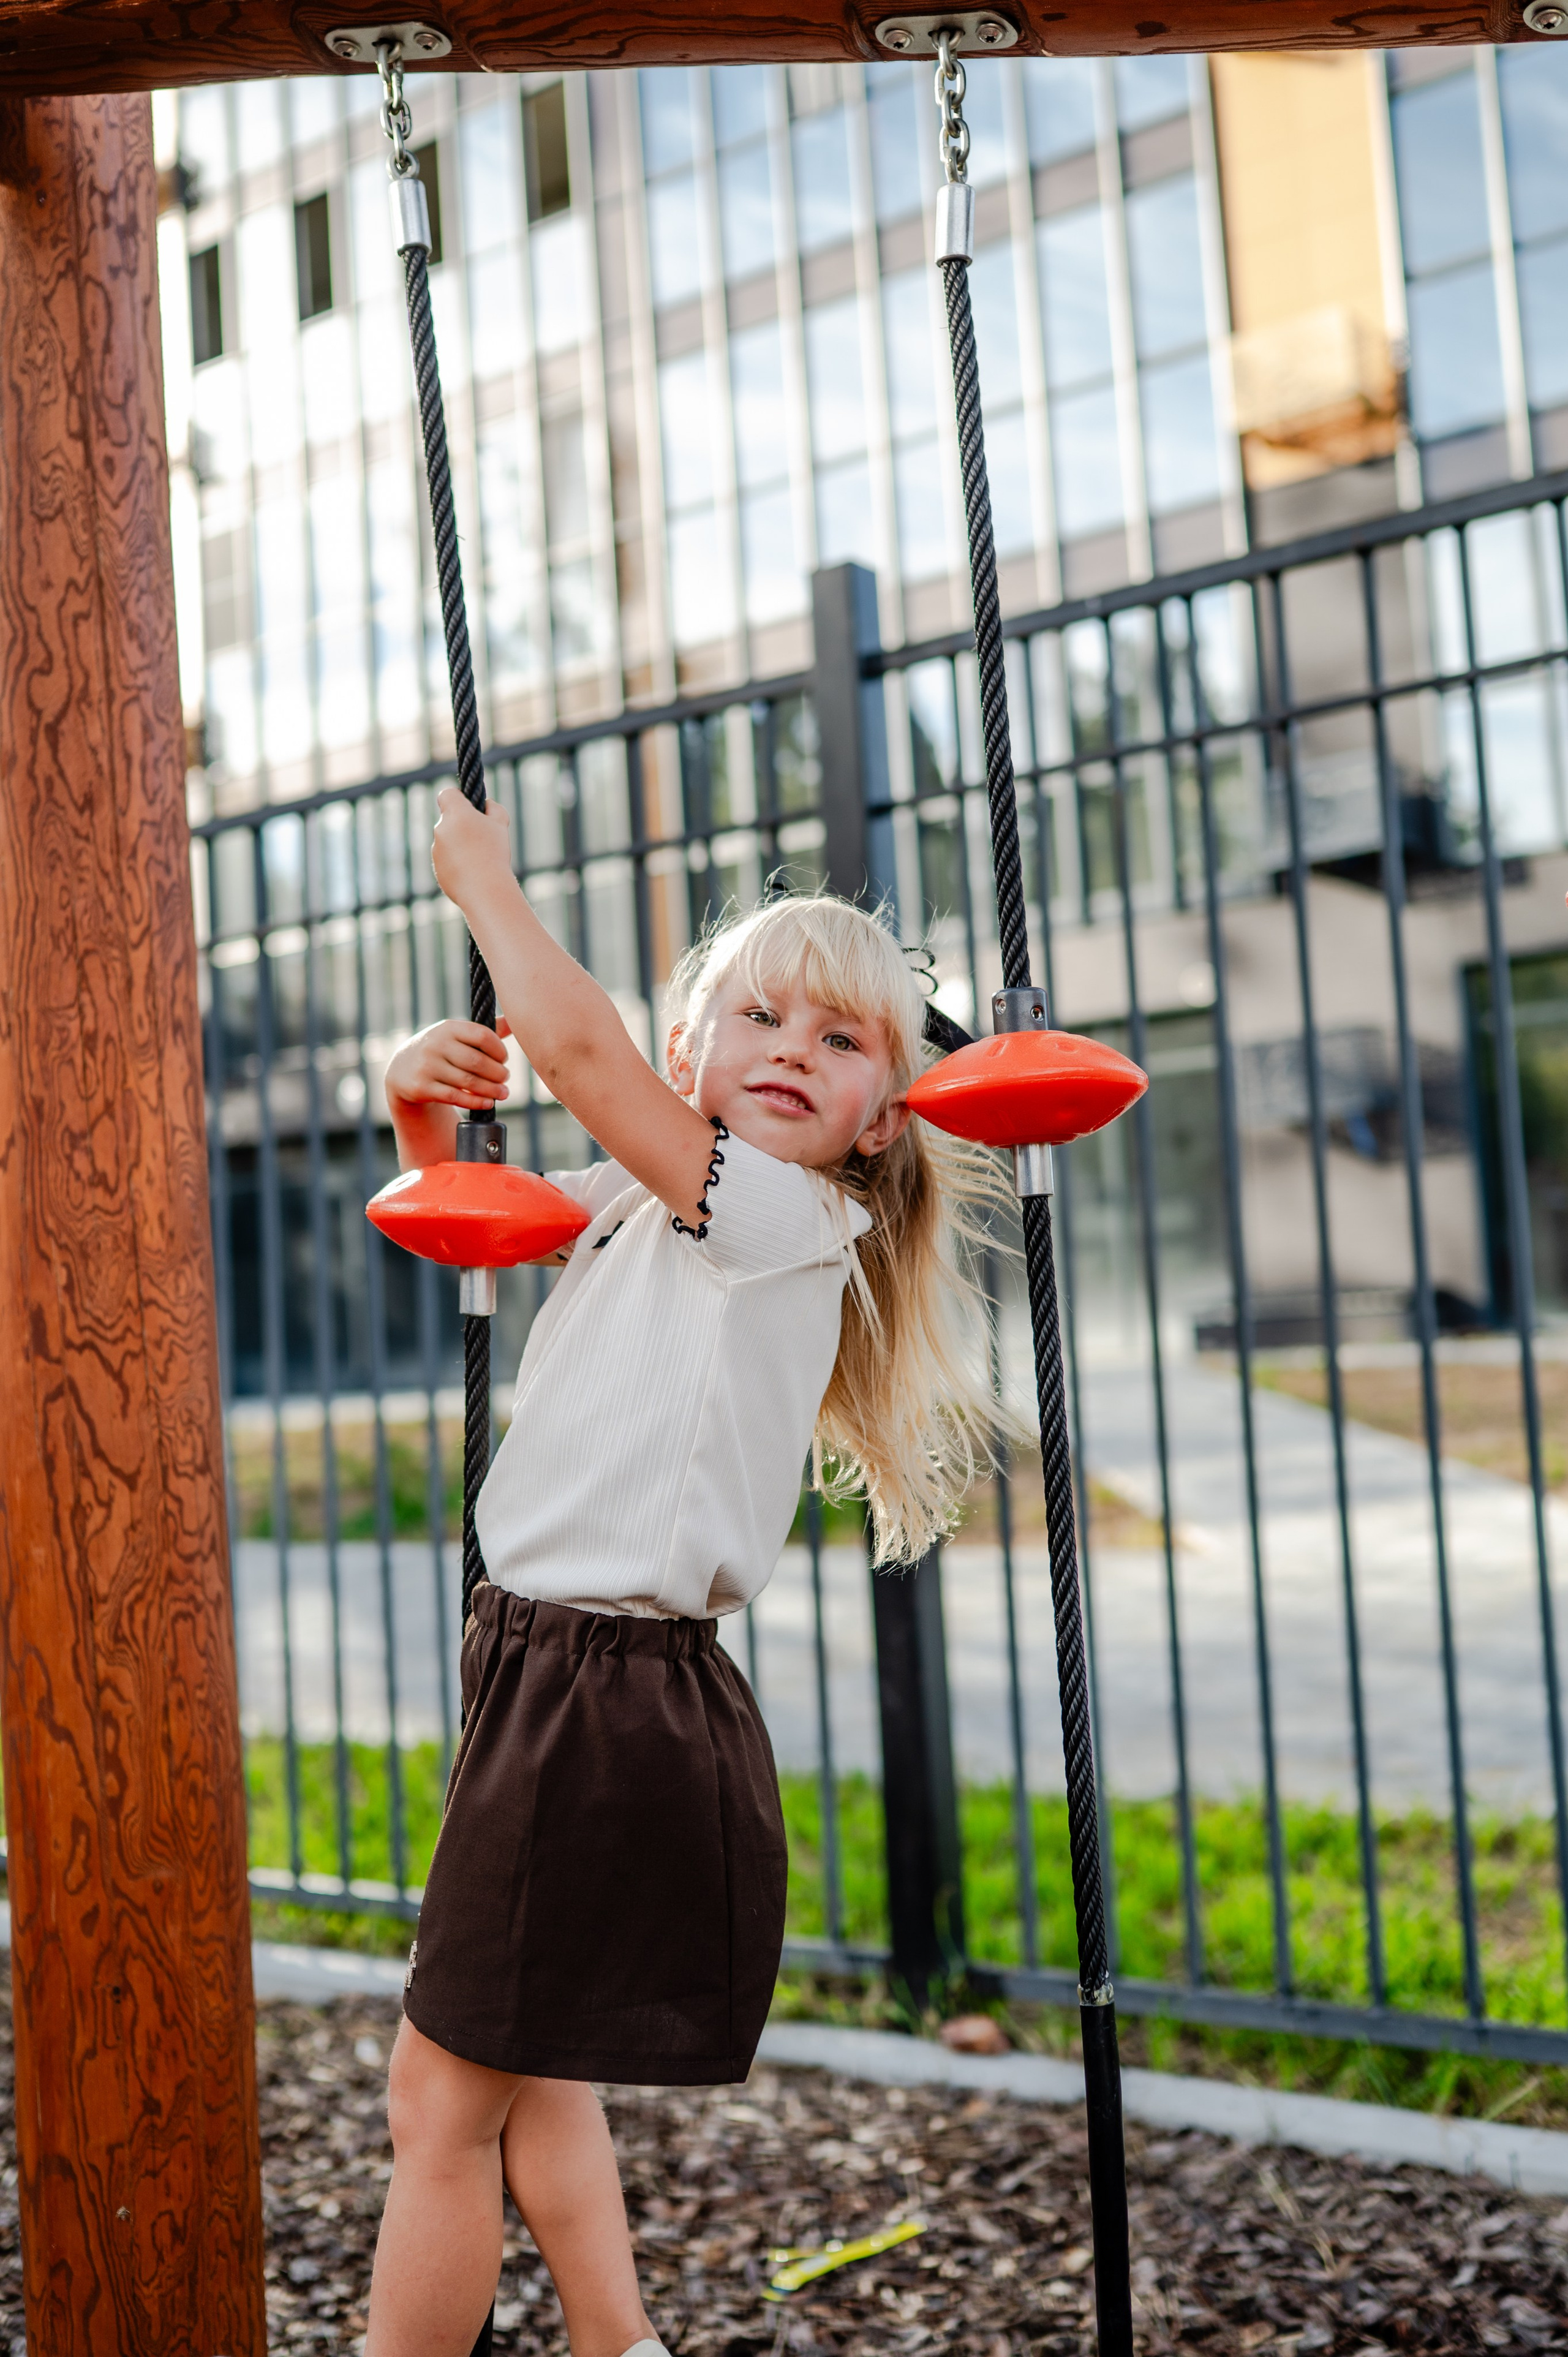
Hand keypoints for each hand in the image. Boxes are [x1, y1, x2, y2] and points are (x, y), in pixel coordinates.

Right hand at [385, 1018, 511, 1112]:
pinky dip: (476, 1101)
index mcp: (448, 1028)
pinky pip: (456, 1097)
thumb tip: (512, 1021)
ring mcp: (427, 1066)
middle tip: (505, 1078)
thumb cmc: (440, 1051)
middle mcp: (436, 1044)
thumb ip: (483, 1032)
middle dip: (498, 1073)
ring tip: (503, 1093)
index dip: (499, 1049)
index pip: (482, 1035)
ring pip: (468, 1081)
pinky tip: (488, 1103)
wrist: (402, 1069)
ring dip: (491, 1090)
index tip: (503, 1059)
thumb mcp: (456, 1036)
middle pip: (477, 1061)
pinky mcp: (422, 1087)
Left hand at [432, 786, 511, 916]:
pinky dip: (457, 863)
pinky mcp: (437, 868)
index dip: (458, 797)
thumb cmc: (494, 853)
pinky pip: (446, 860)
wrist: (485, 890)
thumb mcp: (501, 824)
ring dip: (460, 845)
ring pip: (448, 841)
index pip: (447, 794)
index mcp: (456, 813)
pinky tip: (473, 873)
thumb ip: (494, 809)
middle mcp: (441, 828)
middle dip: (462, 825)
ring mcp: (436, 849)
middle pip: (449, 820)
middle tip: (482, 838)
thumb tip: (487, 804)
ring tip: (479, 859)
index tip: (470, 806)